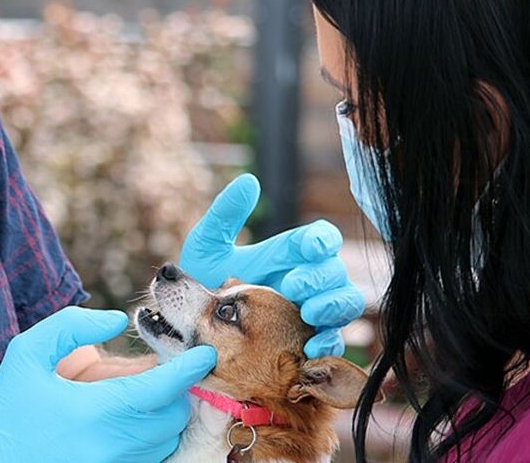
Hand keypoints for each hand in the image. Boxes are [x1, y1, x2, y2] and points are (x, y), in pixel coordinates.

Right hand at [0, 307, 215, 462]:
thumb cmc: (5, 404)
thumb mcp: (27, 351)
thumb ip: (71, 325)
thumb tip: (116, 320)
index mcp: (93, 411)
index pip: (161, 388)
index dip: (189, 368)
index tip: (204, 353)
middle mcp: (110, 446)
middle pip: (172, 416)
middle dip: (176, 391)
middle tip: (168, 370)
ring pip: (165, 441)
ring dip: (165, 415)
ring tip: (149, 394)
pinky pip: (149, 459)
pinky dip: (151, 438)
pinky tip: (132, 420)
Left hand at [179, 174, 364, 357]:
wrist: (184, 328)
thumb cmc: (199, 281)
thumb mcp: (207, 245)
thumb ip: (225, 214)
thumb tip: (249, 181)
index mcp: (289, 253)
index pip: (323, 239)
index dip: (322, 240)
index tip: (309, 247)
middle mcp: (306, 281)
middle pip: (337, 272)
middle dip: (320, 278)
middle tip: (292, 287)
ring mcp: (309, 313)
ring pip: (346, 305)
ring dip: (334, 308)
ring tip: (308, 315)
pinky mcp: (306, 344)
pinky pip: (333, 345)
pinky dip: (328, 345)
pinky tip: (309, 349)